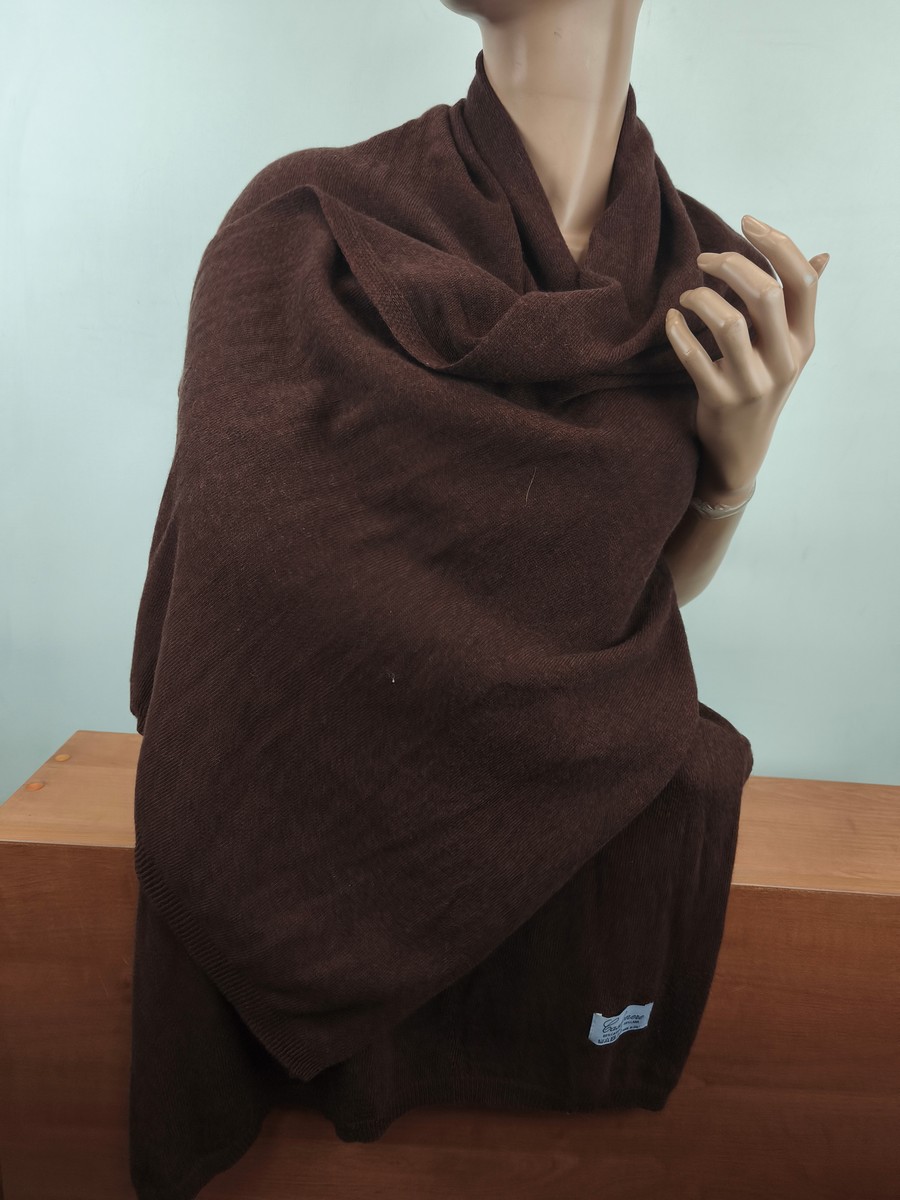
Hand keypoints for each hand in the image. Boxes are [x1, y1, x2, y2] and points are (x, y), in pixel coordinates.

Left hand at [665, 215, 828, 501]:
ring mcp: (753, 383)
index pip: (803, 280)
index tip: (747, 222)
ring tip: (687, 297)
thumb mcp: (788, 349)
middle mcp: (784, 360)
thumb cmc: (762, 385)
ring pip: (728, 323)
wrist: (740, 449)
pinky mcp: (720, 400)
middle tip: (703, 260)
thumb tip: (823, 257)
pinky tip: (671, 320)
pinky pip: (693, 356)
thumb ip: (799, 305)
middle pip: (765, 294)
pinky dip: (677, 331)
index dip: (776, 244)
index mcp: (804, 340)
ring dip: (701, 298)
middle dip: (730, 265)